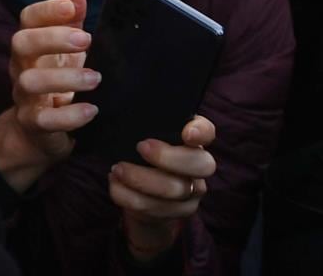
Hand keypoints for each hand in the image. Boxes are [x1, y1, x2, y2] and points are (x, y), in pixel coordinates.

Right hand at [0, 0, 95, 192]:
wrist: (37, 133)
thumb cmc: (57, 82)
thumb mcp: (67, 50)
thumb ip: (71, 19)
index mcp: (32, 46)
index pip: (27, 19)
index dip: (46, 10)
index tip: (71, 8)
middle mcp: (21, 67)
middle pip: (20, 43)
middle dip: (51, 38)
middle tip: (87, 41)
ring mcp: (25, 97)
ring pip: (30, 81)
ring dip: (64, 78)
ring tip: (96, 79)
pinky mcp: (34, 124)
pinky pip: (44, 120)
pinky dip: (68, 116)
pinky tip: (90, 110)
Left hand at [113, 116, 217, 261]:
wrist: (144, 197)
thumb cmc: (141, 156)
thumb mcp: (143, 136)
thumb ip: (142, 124)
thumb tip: (115, 108)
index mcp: (192, 140)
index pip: (207, 131)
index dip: (201, 132)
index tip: (186, 132)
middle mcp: (199, 165)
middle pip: (200, 164)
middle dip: (168, 157)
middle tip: (140, 147)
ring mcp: (193, 191)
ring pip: (176, 190)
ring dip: (141, 179)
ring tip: (117, 169)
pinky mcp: (180, 213)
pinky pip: (157, 209)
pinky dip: (129, 196)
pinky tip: (115, 185)